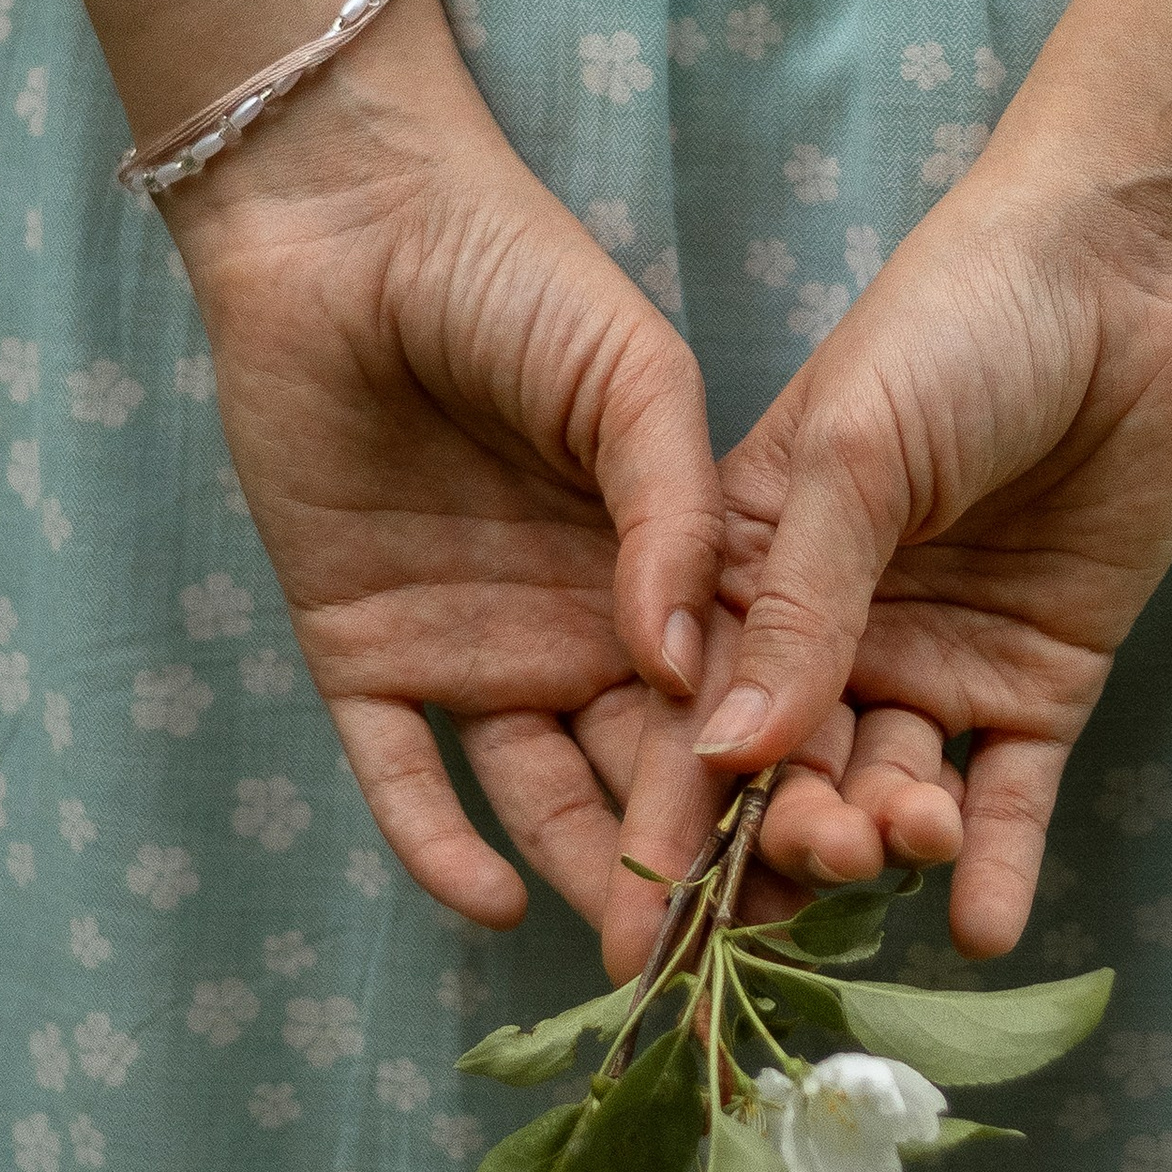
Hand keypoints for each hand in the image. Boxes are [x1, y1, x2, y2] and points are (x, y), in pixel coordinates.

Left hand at [169, 9, 721, 931]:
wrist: (349, 221)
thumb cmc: (512, 273)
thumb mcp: (633, 382)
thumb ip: (673, 520)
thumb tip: (686, 674)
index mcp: (662, 576)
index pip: (727, 703)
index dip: (771, 781)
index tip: (822, 862)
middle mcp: (577, 637)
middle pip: (645, 775)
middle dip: (688, 863)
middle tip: (733, 950)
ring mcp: (472, 655)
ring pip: (537, 793)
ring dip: (580, 869)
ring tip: (628, 949)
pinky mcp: (364, 658)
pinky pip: (401, 778)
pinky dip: (437, 844)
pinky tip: (492, 900)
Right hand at [601, 121, 1171, 972]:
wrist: (1131, 271)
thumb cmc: (960, 321)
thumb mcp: (854, 453)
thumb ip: (795, 607)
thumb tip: (724, 756)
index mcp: (746, 571)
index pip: (692, 715)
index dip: (665, 819)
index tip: (636, 924)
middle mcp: (830, 637)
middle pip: (790, 776)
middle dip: (789, 837)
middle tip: (813, 860)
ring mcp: (935, 665)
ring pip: (893, 791)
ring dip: (892, 836)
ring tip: (908, 840)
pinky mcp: (1038, 685)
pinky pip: (1011, 796)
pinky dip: (996, 861)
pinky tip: (981, 926)